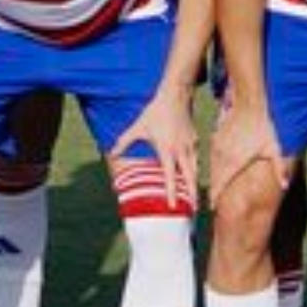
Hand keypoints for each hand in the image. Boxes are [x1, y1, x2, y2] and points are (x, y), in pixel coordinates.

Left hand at [110, 87, 199, 208]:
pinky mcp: (195, 140)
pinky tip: (191, 173)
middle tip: (194, 210)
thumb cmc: (154, 113)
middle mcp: (181, 151)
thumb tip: (111, 154)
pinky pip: (195, 158)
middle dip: (192, 195)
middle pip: (190, 178)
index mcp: (167, 150)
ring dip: (194, 183)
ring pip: (195, 169)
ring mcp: (190, 146)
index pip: (171, 177)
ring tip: (194, 197)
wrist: (175, 96)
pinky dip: (194, 168)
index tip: (173, 207)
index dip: (172, 193)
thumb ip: (124, 142)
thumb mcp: (137, 128)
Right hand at [209, 100, 288, 207]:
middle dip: (214, 191)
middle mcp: (223, 156)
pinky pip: (215, 154)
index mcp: (233, 162)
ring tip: (215, 188)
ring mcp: (218, 145)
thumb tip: (285, 185)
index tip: (213, 208)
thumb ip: (278, 168)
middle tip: (213, 203)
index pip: (220, 185)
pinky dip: (216, 163)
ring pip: (213, 166)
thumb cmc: (264, 126)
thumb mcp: (274, 148)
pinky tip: (220, 166)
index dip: (216, 198)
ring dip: (214, 177)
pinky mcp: (218, 136)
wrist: (250, 103)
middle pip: (214, 178)